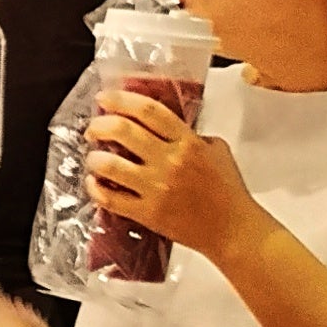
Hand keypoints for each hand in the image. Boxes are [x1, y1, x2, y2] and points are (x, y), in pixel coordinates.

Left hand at [88, 88, 259, 258]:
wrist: (232, 229)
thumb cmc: (228, 191)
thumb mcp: (217, 150)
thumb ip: (192, 135)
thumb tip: (166, 128)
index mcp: (187, 142)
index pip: (149, 110)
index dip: (122, 99)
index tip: (106, 97)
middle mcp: (169, 162)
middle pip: (123, 131)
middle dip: (100, 124)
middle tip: (93, 128)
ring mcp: (156, 188)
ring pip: (110, 165)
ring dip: (95, 157)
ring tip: (94, 157)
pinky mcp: (148, 213)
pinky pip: (111, 199)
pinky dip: (96, 189)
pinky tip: (94, 183)